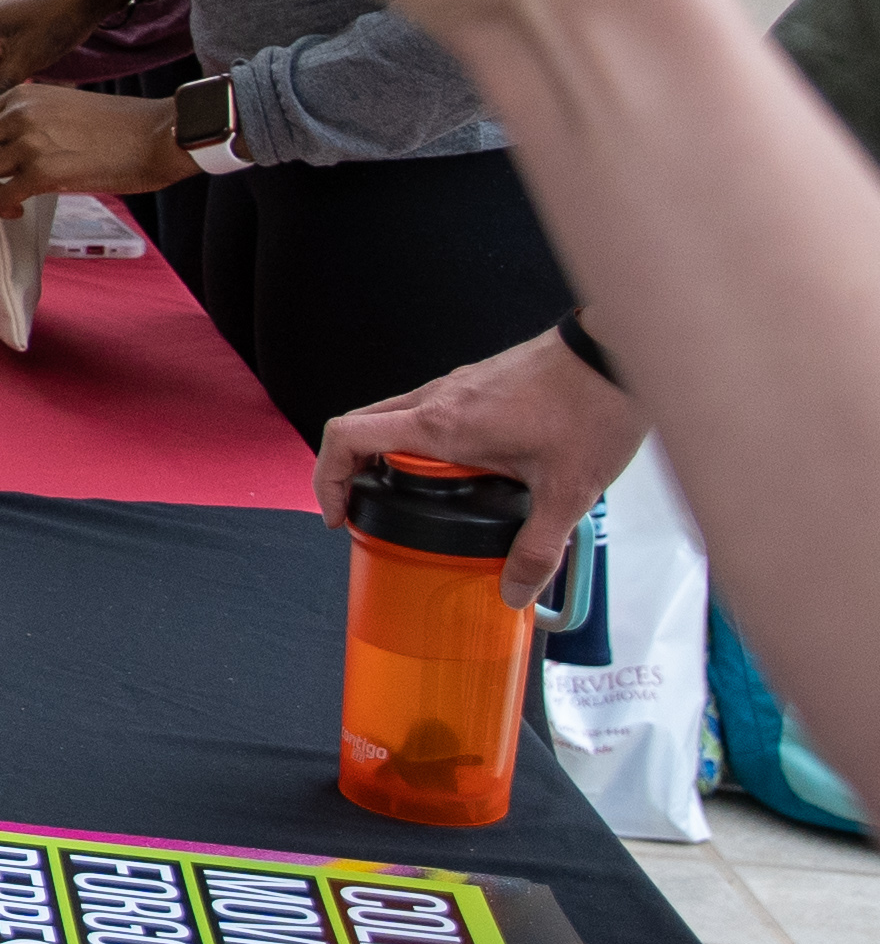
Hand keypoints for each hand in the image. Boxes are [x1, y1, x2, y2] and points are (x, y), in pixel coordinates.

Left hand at [0, 80, 179, 210]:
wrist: (159, 134)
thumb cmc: (121, 125)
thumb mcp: (65, 106)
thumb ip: (32, 120)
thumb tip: (10, 148)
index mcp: (23, 96)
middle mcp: (19, 114)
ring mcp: (29, 142)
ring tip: (5, 199)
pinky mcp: (44, 172)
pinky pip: (0, 197)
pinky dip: (3, 210)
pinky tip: (18, 212)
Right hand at [315, 326, 644, 607]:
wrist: (616, 352)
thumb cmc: (590, 406)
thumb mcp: (568, 492)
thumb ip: (539, 549)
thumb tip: (514, 591)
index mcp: (441, 425)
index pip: (346, 437)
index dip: (326, 477)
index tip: (339, 512)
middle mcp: (437, 399)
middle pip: (360, 428)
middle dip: (351, 471)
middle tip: (369, 510)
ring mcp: (456, 385)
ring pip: (394, 418)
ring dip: (390, 456)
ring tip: (420, 497)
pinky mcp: (477, 381)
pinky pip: (428, 411)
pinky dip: (424, 441)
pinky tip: (467, 468)